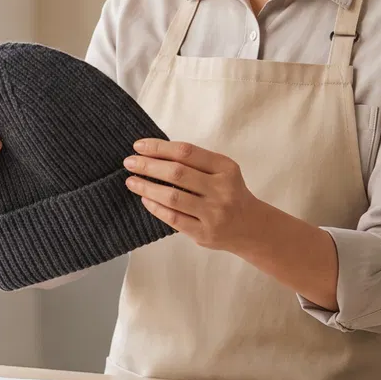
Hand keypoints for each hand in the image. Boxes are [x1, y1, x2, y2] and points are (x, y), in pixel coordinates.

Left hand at [124, 138, 268, 250]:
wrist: (251, 227)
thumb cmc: (229, 193)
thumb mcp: (222, 171)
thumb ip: (196, 162)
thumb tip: (153, 153)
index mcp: (225, 168)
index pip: (186, 152)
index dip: (159, 147)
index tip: (139, 146)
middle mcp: (221, 189)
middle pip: (177, 173)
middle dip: (148, 166)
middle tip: (129, 162)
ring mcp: (214, 213)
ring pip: (172, 197)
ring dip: (147, 188)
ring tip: (131, 181)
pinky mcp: (205, 233)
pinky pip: (174, 218)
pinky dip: (156, 207)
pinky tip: (145, 199)